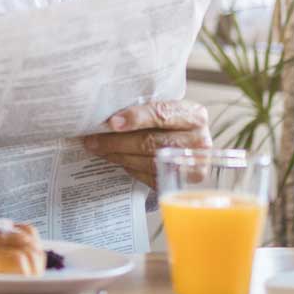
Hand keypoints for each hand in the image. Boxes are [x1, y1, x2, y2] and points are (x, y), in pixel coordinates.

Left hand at [81, 100, 210, 187]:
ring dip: (119, 156)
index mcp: (195, 115)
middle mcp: (200, 141)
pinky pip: (151, 177)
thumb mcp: (166, 109)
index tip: (112, 122)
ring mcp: (194, 166)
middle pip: (153, 142)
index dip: (136, 118)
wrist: (189, 145)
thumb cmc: (171, 124)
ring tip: (98, 149)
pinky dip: (130, 169)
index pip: (162, 114)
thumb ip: (146, 110)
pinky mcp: (183, 184)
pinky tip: (116, 160)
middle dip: (118, 141)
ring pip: (149, 162)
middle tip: (93, 139)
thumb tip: (107, 116)